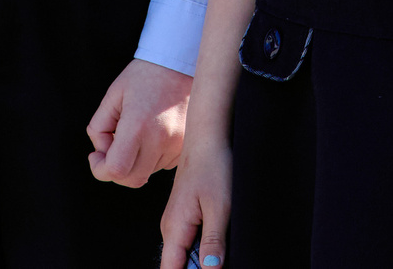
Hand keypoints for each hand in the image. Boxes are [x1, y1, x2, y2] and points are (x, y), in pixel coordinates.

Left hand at [88, 58, 191, 187]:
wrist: (182, 61)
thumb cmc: (144, 75)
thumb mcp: (114, 95)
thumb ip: (99, 127)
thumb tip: (102, 152)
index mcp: (138, 125)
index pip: (116, 170)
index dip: (100, 169)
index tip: (96, 156)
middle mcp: (161, 139)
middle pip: (133, 179)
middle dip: (116, 170)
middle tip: (113, 147)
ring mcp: (178, 144)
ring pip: (148, 172)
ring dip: (136, 162)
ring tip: (138, 133)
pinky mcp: (188, 145)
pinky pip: (164, 164)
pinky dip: (153, 157)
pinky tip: (154, 133)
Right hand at [159, 137, 232, 268]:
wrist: (209, 137)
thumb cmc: (214, 166)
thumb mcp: (220, 207)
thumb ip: (213, 242)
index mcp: (175, 229)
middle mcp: (171, 228)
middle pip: (178, 266)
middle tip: (220, 261)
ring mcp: (177, 222)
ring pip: (185, 255)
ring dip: (201, 261)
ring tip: (220, 253)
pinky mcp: (186, 215)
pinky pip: (191, 242)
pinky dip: (204, 248)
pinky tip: (219, 242)